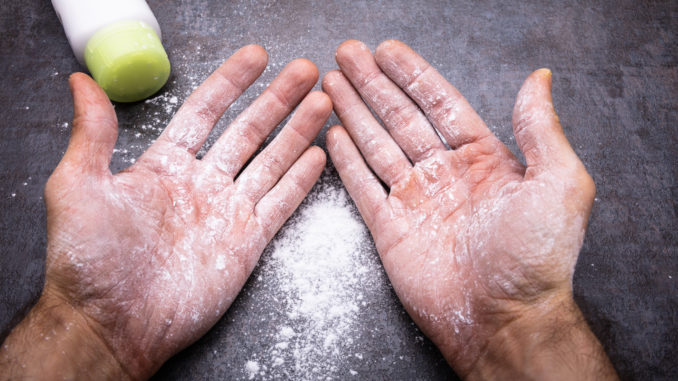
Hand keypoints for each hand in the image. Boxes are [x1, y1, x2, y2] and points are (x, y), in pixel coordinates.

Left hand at [0, 45, 330, 379]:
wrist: (114, 324)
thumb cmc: (90, 262)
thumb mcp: (78, 187)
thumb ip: (92, 134)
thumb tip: (82, 81)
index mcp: (164, 167)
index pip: (205, 111)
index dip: (232, 82)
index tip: (256, 57)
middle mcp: (201, 184)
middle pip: (249, 131)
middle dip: (278, 100)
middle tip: (305, 71)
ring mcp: (227, 213)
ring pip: (271, 161)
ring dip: (297, 132)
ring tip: (321, 102)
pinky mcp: (246, 243)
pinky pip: (280, 204)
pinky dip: (300, 180)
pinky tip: (317, 155)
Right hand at [324, 40, 615, 378]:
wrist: (504, 318)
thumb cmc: (536, 257)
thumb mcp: (558, 183)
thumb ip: (540, 129)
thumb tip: (539, 78)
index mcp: (482, 158)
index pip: (438, 103)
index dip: (411, 74)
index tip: (386, 50)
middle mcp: (445, 174)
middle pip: (399, 117)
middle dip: (372, 85)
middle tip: (346, 55)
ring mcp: (415, 200)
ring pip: (377, 145)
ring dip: (354, 113)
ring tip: (331, 83)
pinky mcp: (390, 230)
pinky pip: (363, 187)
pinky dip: (347, 161)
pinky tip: (334, 135)